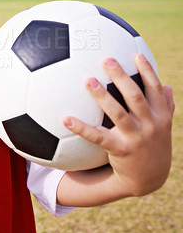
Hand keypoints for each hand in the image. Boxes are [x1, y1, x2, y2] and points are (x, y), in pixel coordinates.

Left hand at [64, 54, 173, 196]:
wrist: (148, 179)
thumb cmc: (152, 145)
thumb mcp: (163, 126)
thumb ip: (165, 106)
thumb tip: (166, 85)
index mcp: (160, 115)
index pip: (154, 88)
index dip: (147, 71)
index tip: (136, 54)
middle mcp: (150, 125)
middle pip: (135, 96)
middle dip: (121, 76)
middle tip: (106, 59)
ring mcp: (135, 138)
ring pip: (117, 113)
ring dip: (102, 96)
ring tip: (88, 80)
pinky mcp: (119, 150)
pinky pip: (98, 137)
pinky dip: (82, 128)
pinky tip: (66, 119)